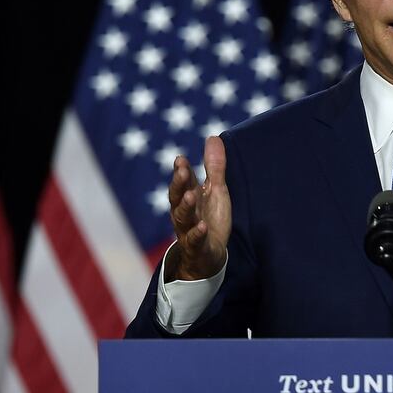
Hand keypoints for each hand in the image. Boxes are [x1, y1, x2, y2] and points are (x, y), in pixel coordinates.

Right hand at [164, 136, 231, 281]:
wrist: (208, 255)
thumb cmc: (210, 218)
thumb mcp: (216, 191)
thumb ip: (214, 167)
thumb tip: (213, 137)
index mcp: (188, 197)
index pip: (183, 182)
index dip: (181, 171)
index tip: (180, 159)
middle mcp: (184, 212)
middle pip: (177, 197)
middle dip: (178, 184)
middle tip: (181, 171)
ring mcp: (188, 229)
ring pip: (182, 217)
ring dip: (185, 206)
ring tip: (190, 195)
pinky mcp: (197, 246)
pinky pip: (195, 240)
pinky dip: (197, 233)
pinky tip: (203, 226)